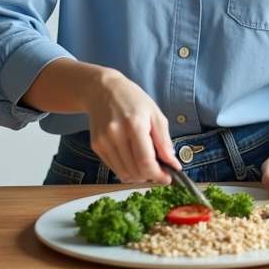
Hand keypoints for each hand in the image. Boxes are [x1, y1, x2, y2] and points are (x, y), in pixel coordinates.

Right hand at [81, 69, 178, 183]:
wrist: (102, 90)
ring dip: (138, 175)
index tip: (167, 178)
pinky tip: (132, 159)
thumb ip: (164, 141)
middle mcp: (116, 134)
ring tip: (146, 165)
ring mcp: (104, 141)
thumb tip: (173, 164)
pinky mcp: (96, 146)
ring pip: (124, 173)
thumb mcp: (155, 114)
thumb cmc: (133, 99)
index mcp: (134, 125)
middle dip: (150, 176)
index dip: (158, 175)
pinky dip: (126, 170)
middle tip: (159, 171)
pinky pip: (114, 168)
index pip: (145, 162)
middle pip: (135, 171)